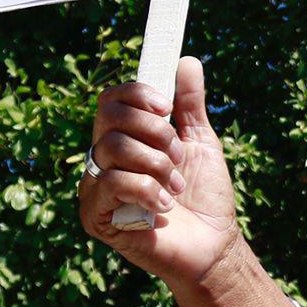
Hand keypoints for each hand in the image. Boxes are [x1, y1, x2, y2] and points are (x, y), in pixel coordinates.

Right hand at [79, 56, 240, 290]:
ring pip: (112, 147)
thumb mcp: (200, 143)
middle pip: (109, 118)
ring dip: (156, 163)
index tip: (167, 107)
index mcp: (126, 139)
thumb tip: (187, 61)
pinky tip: (163, 208)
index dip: (137, 95)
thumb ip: (190, 105)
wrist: (213, 246)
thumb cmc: (205, 198)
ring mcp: (96, 187)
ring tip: (175, 187)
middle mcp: (104, 159)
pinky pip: (110, 183)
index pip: (112, 100)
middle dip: (154, 131)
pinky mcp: (94, 215)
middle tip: (179, 156)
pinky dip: (145, 190)